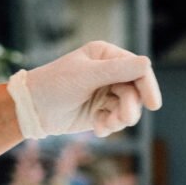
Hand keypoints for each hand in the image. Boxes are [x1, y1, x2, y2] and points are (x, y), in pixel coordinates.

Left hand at [10, 41, 162, 137]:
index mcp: (106, 55)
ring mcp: (106, 92)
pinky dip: (109, 125)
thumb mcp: (87, 76)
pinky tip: (96, 129)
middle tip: (121, 120)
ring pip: (128, 108)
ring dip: (118, 119)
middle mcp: (109, 72)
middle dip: (128, 107)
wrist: (31, 109)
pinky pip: (116, 120)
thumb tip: (147, 63)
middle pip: (135, 92)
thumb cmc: (55, 85)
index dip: (147, 86)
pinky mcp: (100, 110)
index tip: (153, 104)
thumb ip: (118, 70)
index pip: (137, 69)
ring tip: (104, 125)